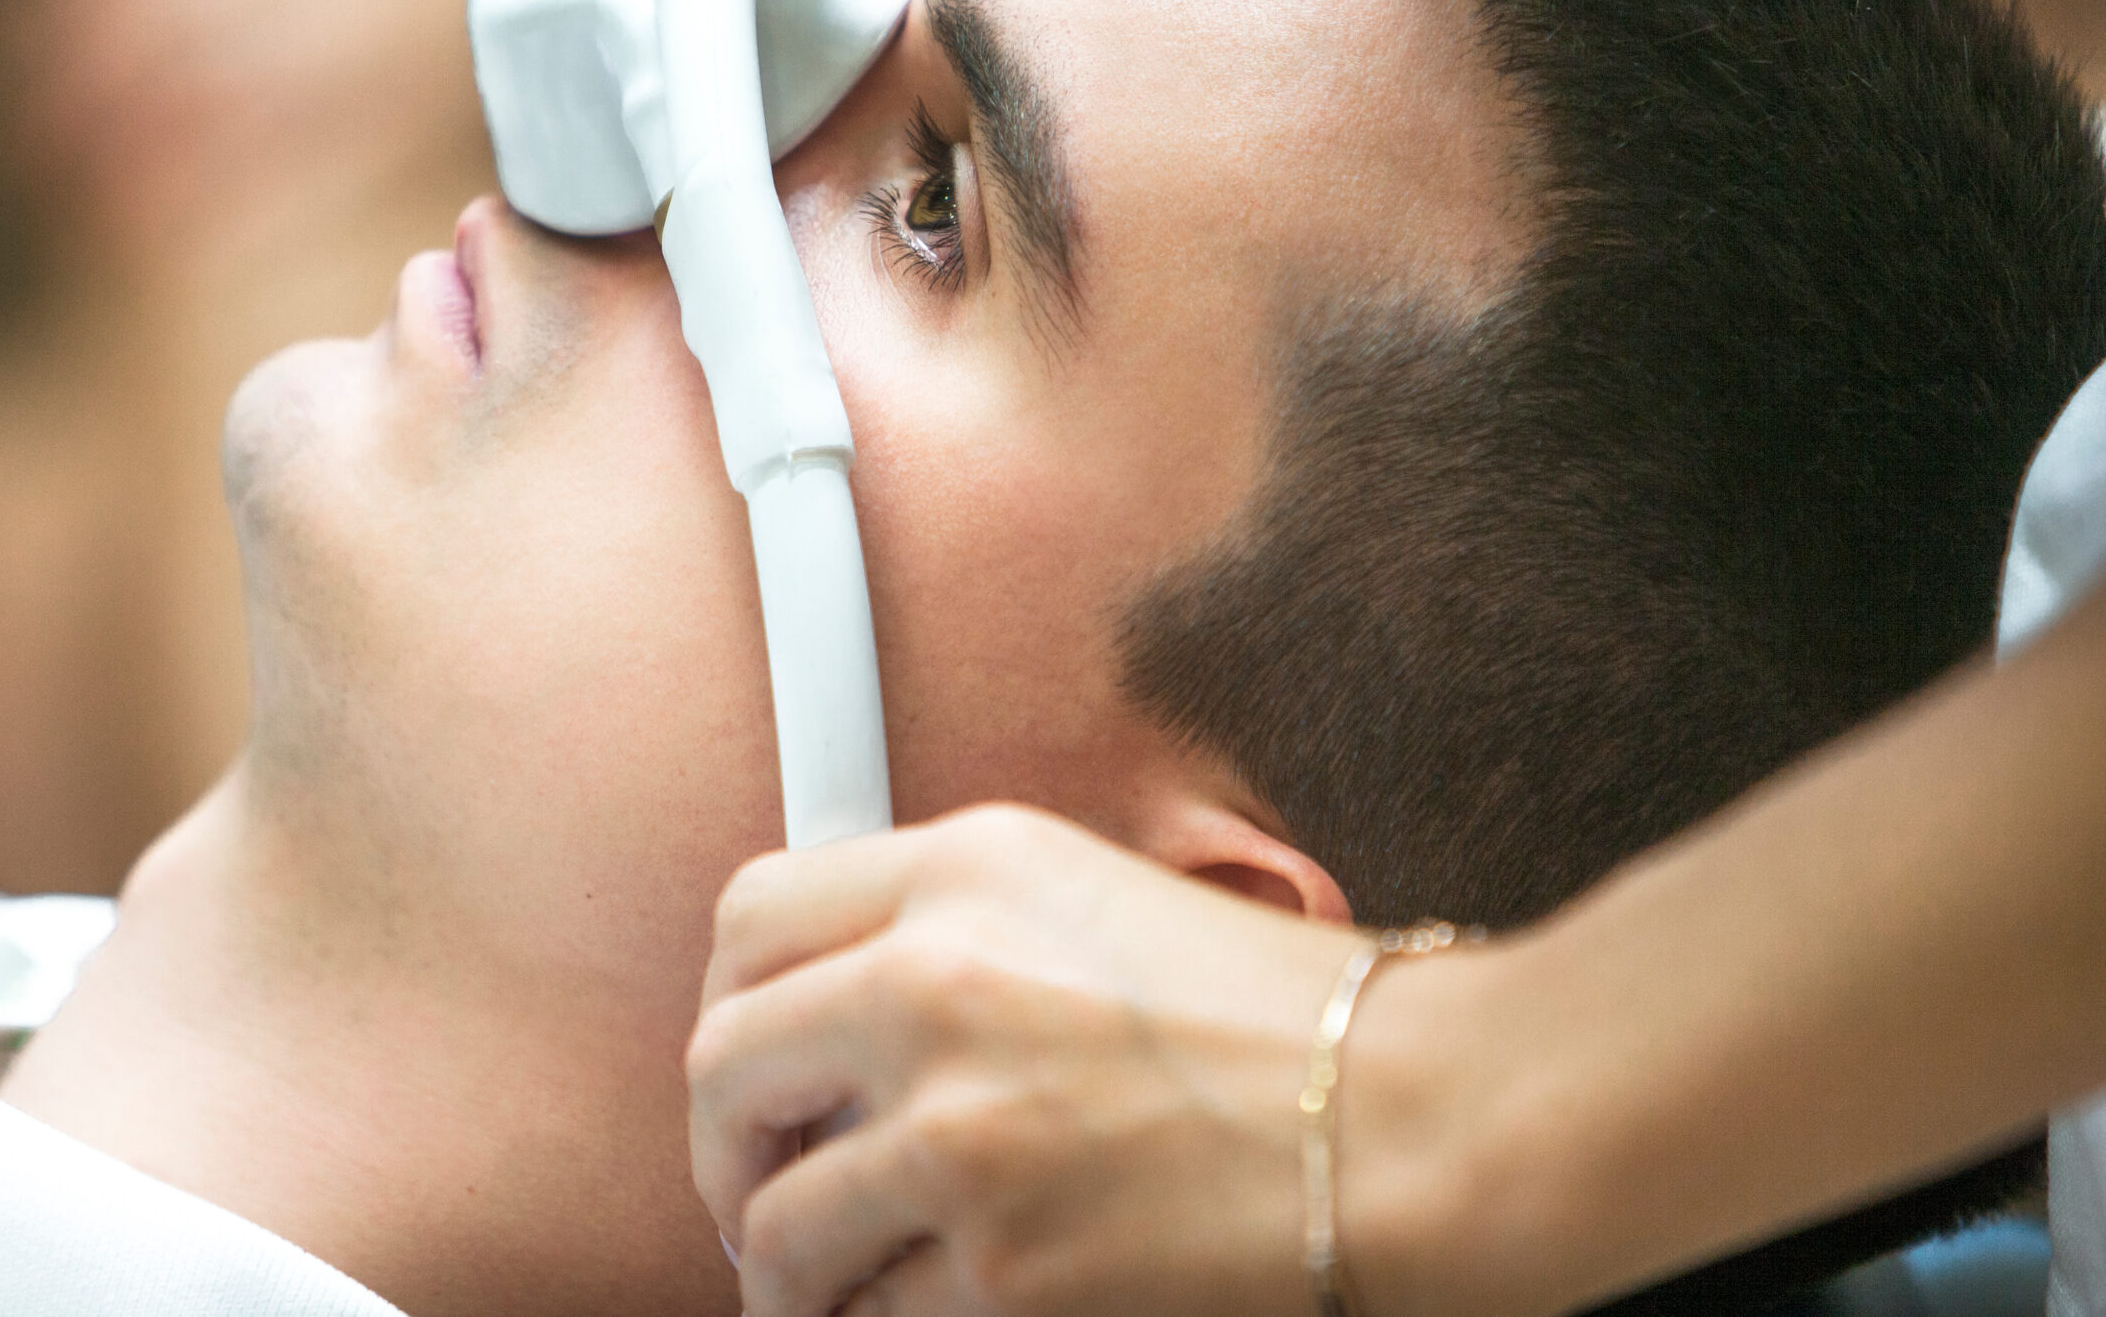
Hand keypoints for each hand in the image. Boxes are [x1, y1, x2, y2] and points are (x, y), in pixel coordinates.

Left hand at [687, 803, 1372, 1316]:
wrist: (1421, 1119)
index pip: (751, 918)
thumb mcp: (1101, 899)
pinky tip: (936, 1302)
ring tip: (830, 1282)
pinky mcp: (1002, 1265)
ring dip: (792, 1268)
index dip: (731, 1005)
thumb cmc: (1297, 1017)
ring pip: (778, 1226)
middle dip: (725, 1151)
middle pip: (722, 1069)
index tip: (749, 1066)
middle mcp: (936, 982)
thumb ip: (956, 929)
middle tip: (757, 1191)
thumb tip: (838, 1014)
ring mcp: (960, 1129)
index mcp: (966, 869)